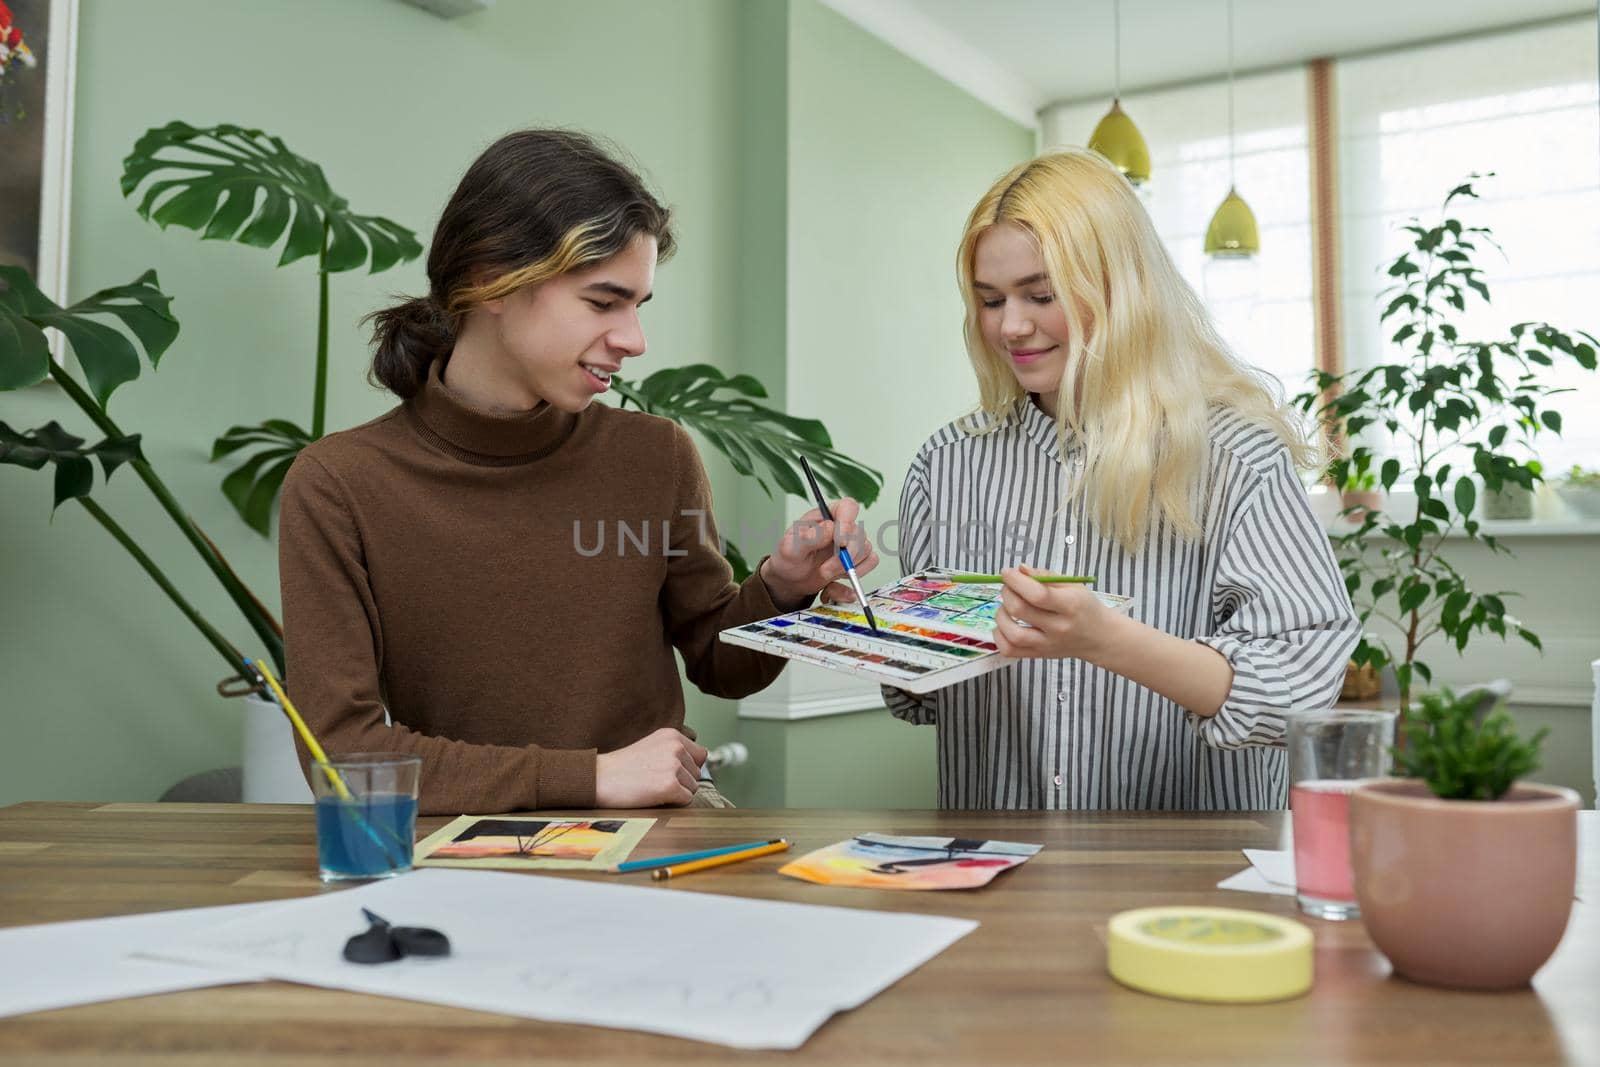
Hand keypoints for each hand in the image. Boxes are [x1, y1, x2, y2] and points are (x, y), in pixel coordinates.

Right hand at [594, 728, 707, 807]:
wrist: (598, 778)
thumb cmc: (621, 767)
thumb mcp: (651, 746)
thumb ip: (674, 751)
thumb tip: (698, 766)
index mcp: (672, 735)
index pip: (700, 755)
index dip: (687, 768)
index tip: (669, 772)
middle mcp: (676, 747)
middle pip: (697, 774)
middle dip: (681, 781)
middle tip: (654, 780)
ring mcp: (674, 766)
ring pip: (692, 788)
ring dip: (676, 792)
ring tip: (651, 787)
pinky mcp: (670, 786)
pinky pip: (686, 800)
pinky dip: (672, 803)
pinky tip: (653, 795)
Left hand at [759, 497, 878, 608]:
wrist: (791, 580)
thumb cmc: (789, 559)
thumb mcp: (790, 548)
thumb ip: (808, 538)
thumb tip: (830, 528)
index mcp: (825, 516)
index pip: (848, 507)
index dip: (848, 522)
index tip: (840, 542)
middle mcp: (841, 526)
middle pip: (859, 533)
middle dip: (844, 556)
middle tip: (824, 570)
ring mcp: (851, 543)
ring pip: (866, 550)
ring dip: (847, 567)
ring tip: (825, 574)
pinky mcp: (857, 559)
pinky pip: (870, 563)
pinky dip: (857, 575)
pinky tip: (838, 579)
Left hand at [992, 565, 1118, 661]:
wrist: (1099, 637)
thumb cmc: (1084, 607)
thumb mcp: (1073, 585)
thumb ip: (1045, 576)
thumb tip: (1020, 570)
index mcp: (1070, 605)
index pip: (1037, 594)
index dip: (1016, 581)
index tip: (1007, 572)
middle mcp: (1058, 628)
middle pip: (1020, 610)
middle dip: (1007, 593)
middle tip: (1009, 587)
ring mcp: (1047, 644)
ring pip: (1013, 634)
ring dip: (1001, 615)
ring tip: (1007, 606)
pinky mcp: (1039, 655)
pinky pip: (1010, 650)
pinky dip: (1000, 636)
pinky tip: (1005, 624)